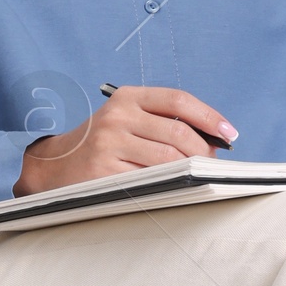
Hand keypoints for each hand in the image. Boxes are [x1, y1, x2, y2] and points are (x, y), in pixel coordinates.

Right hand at [13, 86, 236, 196]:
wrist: (55, 164)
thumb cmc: (102, 143)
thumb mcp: (126, 119)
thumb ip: (162, 122)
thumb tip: (213, 139)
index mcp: (127, 97)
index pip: (178, 100)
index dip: (209, 117)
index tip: (229, 133)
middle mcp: (117, 117)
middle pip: (178, 132)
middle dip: (204, 151)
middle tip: (213, 163)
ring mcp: (109, 145)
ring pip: (168, 159)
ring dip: (190, 170)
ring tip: (196, 176)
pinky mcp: (104, 173)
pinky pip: (149, 180)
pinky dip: (168, 185)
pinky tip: (173, 187)